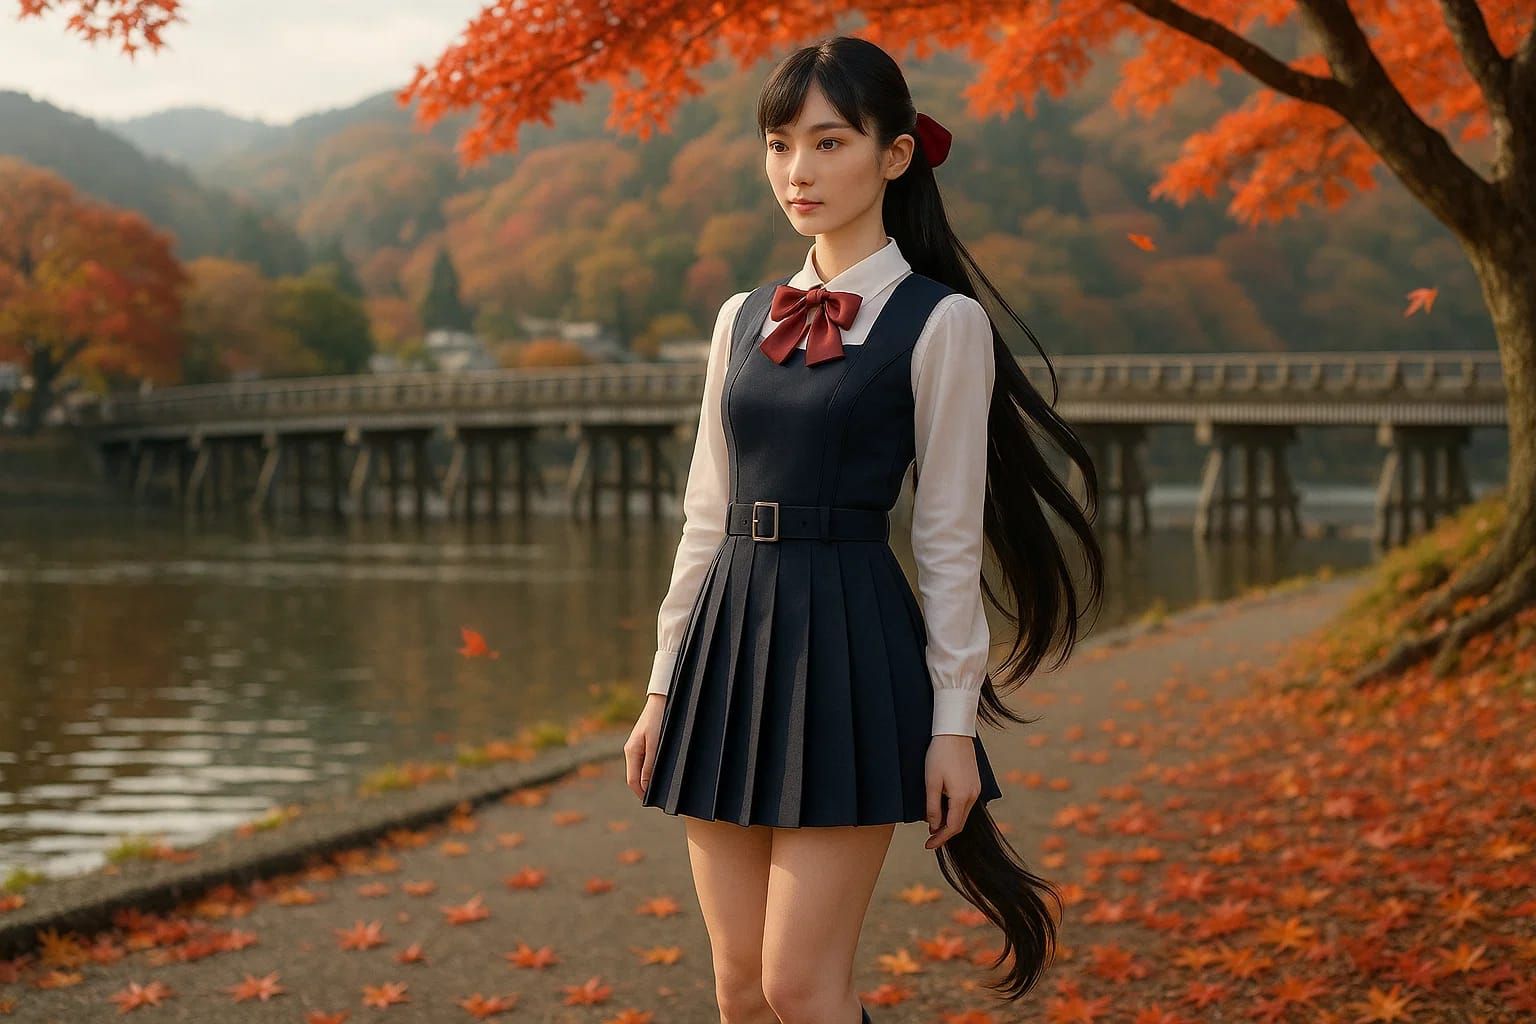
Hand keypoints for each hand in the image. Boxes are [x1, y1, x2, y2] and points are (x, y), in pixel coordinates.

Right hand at [624, 693, 668, 799]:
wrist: (661, 700)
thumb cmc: (658, 720)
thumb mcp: (655, 743)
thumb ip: (650, 764)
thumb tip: (644, 785)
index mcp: (631, 751)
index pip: (632, 780)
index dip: (641, 793)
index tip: (653, 802)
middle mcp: (631, 751)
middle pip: (635, 777)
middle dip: (645, 789)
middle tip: (660, 798)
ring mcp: (636, 748)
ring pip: (639, 770)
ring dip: (648, 780)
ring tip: (662, 788)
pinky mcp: (642, 744)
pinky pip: (644, 763)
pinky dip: (650, 771)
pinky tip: (661, 773)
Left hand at [924, 734, 979, 849]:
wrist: (954, 732)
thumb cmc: (939, 755)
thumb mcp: (931, 782)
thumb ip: (933, 806)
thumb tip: (934, 826)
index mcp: (962, 797)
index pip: (953, 827)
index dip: (940, 839)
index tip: (928, 845)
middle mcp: (973, 795)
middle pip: (960, 822)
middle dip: (945, 832)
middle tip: (930, 839)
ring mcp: (976, 788)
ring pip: (964, 813)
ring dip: (950, 821)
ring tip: (934, 825)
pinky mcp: (975, 782)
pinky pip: (966, 803)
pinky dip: (955, 811)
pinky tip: (944, 810)